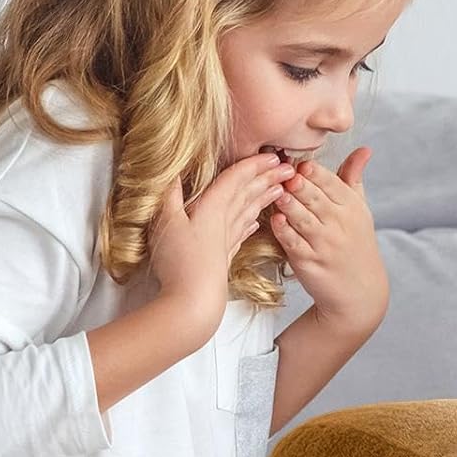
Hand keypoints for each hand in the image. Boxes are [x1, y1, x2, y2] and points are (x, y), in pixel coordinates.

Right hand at [150, 153, 293, 339]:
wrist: (194, 301)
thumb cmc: (179, 261)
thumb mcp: (166, 221)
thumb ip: (169, 195)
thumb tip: (170, 170)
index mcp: (213, 208)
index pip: (237, 180)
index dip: (254, 166)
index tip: (273, 156)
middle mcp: (225, 221)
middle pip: (249, 193)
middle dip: (268, 178)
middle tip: (289, 167)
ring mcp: (227, 239)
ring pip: (250, 212)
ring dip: (265, 198)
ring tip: (281, 189)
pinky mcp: (225, 256)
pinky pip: (242, 232)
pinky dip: (251, 222)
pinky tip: (256, 221)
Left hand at [268, 148, 387, 336]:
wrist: (359, 290)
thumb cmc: (356, 243)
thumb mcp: (360, 210)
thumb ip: (354, 178)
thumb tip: (364, 148)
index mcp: (352, 207)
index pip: (332, 183)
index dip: (313, 172)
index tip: (299, 162)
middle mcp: (341, 225)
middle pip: (316, 198)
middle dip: (299, 184)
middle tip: (282, 172)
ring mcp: (325, 245)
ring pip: (303, 219)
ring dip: (289, 204)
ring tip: (276, 192)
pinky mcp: (310, 262)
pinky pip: (294, 243)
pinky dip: (284, 230)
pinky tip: (276, 220)